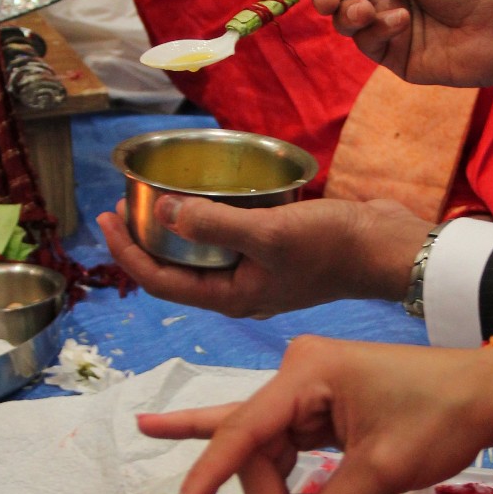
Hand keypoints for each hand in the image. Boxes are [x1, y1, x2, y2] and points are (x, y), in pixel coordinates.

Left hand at [97, 196, 428, 316]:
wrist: (386, 246)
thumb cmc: (333, 246)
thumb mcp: (270, 234)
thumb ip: (216, 226)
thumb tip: (165, 213)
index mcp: (233, 297)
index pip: (162, 281)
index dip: (128, 252)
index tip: (106, 218)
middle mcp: (240, 289)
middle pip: (175, 270)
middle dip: (142, 240)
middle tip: (119, 205)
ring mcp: (257, 272)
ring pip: (200, 255)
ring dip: (172, 231)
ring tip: (151, 198)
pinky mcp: (274, 253)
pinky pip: (226, 239)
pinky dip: (206, 221)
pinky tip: (204, 196)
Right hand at [136, 334, 492, 493]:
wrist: (491, 393)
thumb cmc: (443, 416)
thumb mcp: (383, 469)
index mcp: (307, 373)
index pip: (242, 432)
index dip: (206, 478)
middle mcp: (299, 371)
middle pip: (251, 442)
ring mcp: (310, 385)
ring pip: (261, 444)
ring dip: (250, 486)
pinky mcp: (324, 402)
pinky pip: (280, 438)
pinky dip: (261, 466)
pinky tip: (192, 440)